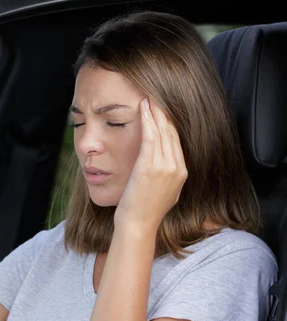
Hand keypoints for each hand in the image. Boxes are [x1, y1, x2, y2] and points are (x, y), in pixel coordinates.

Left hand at [114, 99, 187, 231]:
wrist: (138, 223)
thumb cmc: (144, 210)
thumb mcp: (164, 192)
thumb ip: (168, 176)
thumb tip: (165, 166)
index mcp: (182, 173)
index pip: (177, 141)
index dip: (170, 123)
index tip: (162, 110)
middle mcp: (177, 167)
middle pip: (172, 133)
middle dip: (164, 113)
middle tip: (156, 97)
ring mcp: (165, 166)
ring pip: (163, 131)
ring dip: (155, 112)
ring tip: (149, 98)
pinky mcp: (150, 166)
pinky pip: (151, 136)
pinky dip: (148, 120)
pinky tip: (143, 108)